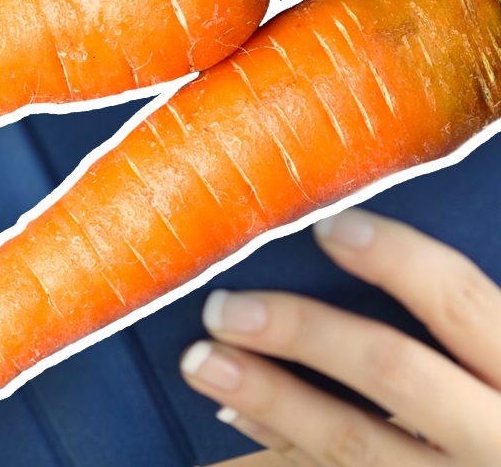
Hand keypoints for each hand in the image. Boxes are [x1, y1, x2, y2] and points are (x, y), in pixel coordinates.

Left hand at [178, 206, 500, 464]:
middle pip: (394, 368)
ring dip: (270, 398)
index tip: (327, 225)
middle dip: (303, 331)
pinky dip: (278, 450)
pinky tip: (231, 422)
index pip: (462, 301)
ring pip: (354, 444)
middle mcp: (497, 436)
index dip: (398, 259)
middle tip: (224, 307)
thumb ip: (464, 323)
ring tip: (200, 363)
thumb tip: (343, 242)